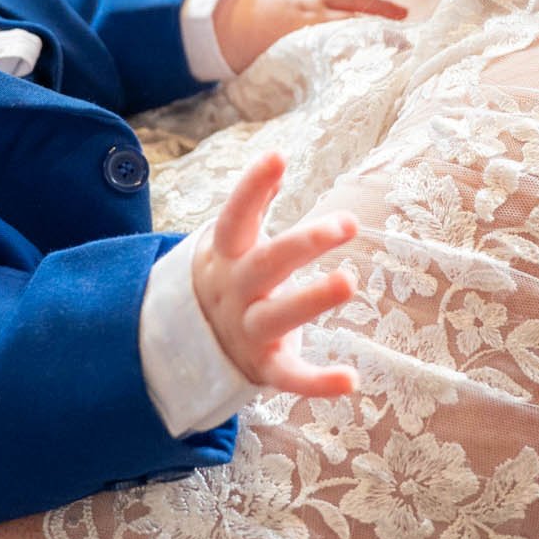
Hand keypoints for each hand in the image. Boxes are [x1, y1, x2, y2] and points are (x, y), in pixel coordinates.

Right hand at [192, 151, 358, 397]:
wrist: (188, 347)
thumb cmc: (228, 279)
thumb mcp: (231, 243)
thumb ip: (254, 205)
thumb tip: (276, 156)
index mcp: (225, 255)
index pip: (235, 217)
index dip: (253, 187)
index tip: (278, 156)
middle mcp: (234, 291)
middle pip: (265, 265)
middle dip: (304, 243)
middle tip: (347, 222)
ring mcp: (247, 331)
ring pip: (277, 317)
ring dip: (312, 300)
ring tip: (349, 281)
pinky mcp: (264, 367)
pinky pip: (290, 376)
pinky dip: (318, 382)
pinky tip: (350, 380)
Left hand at [211, 0, 405, 73]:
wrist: (225, 16)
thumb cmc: (247, 49)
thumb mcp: (269, 68)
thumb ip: (293, 82)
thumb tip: (310, 116)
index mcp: (301, 29)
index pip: (342, 33)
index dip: (367, 40)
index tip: (390, 51)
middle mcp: (309, 7)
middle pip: (352, 10)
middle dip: (381, 19)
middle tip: (407, 34)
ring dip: (375, 1)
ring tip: (401, 12)